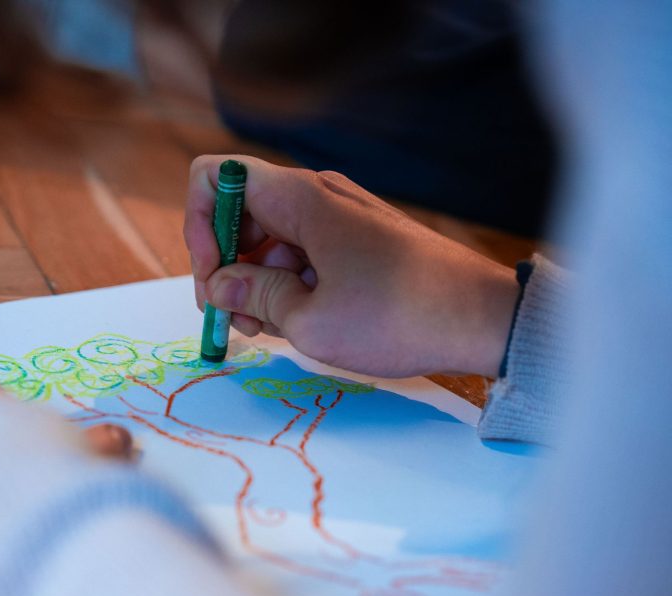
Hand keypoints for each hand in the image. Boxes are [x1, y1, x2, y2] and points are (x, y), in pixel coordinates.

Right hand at [184, 155, 519, 377]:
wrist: (484, 318)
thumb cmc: (398, 315)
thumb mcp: (309, 319)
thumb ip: (253, 296)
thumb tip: (219, 286)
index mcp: (299, 199)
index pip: (215, 178)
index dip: (198, 226)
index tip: (212, 279)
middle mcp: (317, 196)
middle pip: (240, 213)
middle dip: (224, 264)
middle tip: (232, 318)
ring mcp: (339, 216)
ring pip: (269, 238)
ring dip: (254, 282)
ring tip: (266, 330)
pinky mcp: (357, 239)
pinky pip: (301, 251)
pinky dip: (286, 283)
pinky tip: (295, 322)